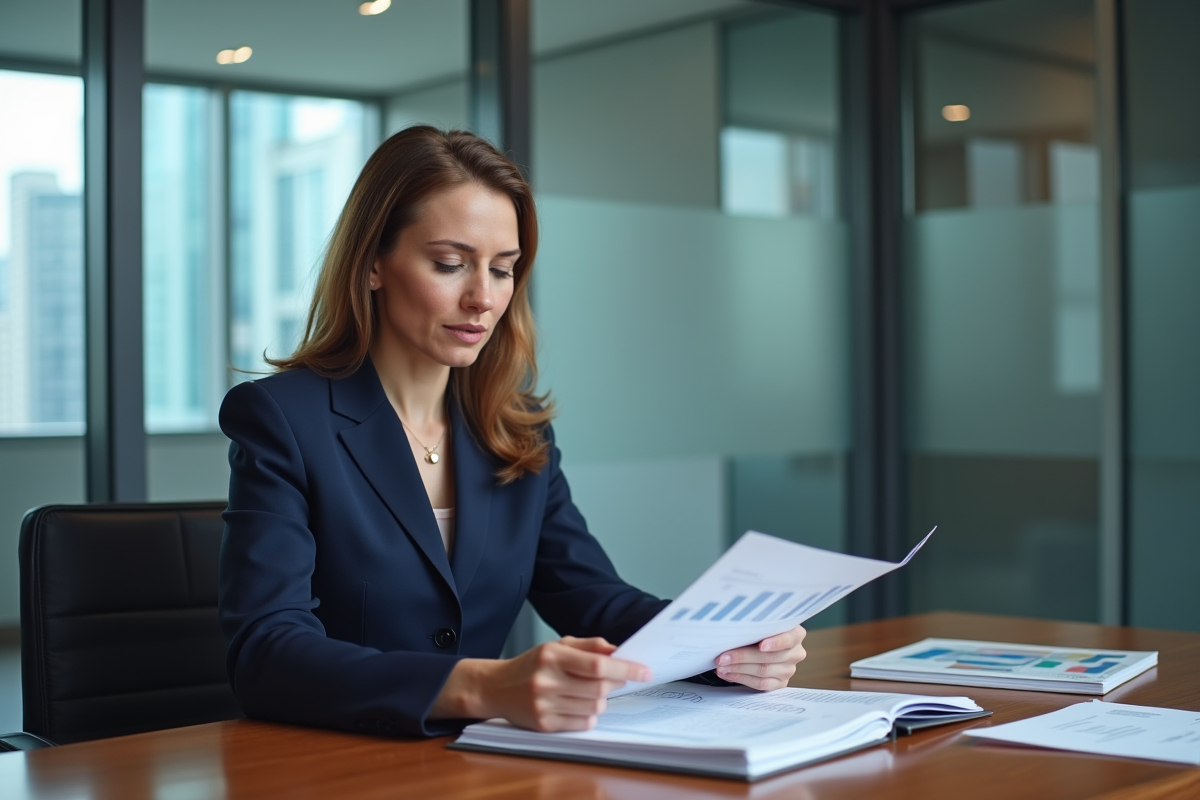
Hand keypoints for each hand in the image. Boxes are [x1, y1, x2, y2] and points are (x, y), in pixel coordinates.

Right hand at [433, 637, 650, 731]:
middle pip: (599, 688)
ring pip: (594, 707)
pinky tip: (578, 705)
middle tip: (616, 678)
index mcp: (552, 655)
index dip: (625, 668)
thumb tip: (618, 650)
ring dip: (601, 700)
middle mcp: (547, 680)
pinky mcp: (544, 724)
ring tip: (590, 691)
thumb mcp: (556, 646)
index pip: (597, 664)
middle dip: (615, 683)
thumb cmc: (531, 665)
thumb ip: (589, 646)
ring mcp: (544, 704)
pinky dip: (589, 715)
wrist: (495, 687)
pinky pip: (583, 723)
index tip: (644, 671)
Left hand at [713, 625, 806, 690]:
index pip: (788, 639)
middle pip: (769, 657)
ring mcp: (789, 670)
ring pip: (762, 671)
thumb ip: (754, 626)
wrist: (766, 643)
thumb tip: (730, 631)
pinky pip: (760, 684)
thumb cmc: (760, 630)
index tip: (762, 645)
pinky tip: (727, 674)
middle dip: (742, 657)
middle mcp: (796, 653)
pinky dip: (741, 678)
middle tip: (722, 657)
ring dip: (738, 669)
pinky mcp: (780, 683)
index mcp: (796, 634)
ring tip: (721, 666)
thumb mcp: (762, 624)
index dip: (775, 643)